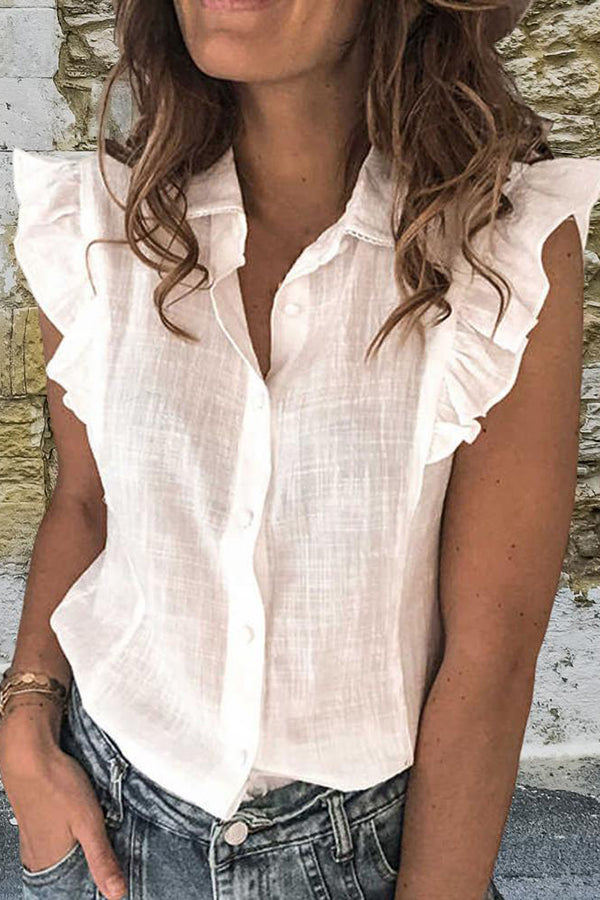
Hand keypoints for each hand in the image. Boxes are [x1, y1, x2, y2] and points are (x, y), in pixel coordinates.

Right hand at [0, 702, 127, 899]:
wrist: (30, 752)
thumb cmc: (55, 783)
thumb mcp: (89, 823)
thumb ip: (102, 858)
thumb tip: (117, 893)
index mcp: (49, 863)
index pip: (74, 890)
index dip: (95, 882)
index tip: (113, 872)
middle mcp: (37, 856)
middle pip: (69, 872)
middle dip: (90, 864)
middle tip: (109, 847)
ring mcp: (32, 838)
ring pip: (63, 854)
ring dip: (81, 846)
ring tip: (99, 832)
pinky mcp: (35, 820)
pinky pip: (57, 837)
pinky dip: (71, 833)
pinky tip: (80, 819)